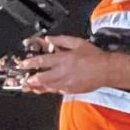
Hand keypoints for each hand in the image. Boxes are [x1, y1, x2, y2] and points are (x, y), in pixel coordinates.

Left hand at [11, 35, 129, 95]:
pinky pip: (56, 91)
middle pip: (42, 78)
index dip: (30, 63)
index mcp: (64, 59)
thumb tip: (48, 38)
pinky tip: (44, 89)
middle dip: (31, 79)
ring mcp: (66, 83)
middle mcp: (63, 72)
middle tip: (23, 80)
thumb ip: (61, 40)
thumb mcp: (77, 42)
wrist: (106, 70)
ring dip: (37, 87)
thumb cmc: (93, 56)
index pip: (42, 61)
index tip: (22, 64)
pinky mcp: (70, 90)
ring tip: (29, 87)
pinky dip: (49, 90)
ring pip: (48, 87)